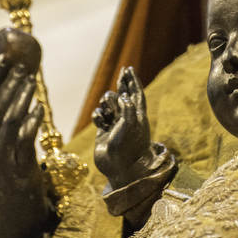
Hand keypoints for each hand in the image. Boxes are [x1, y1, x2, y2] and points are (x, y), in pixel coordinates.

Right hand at [0, 28, 49, 237]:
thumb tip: (10, 114)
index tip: (0, 61)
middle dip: (7, 82)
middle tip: (22, 63)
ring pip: (6, 121)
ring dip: (20, 97)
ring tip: (31, 81)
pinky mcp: (15, 179)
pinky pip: (22, 144)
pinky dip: (30, 122)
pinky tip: (38, 110)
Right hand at [93, 67, 150, 188]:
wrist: (119, 168)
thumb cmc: (128, 146)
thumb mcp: (131, 124)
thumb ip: (127, 107)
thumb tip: (122, 96)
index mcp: (138, 115)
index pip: (136, 93)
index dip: (133, 80)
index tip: (129, 69)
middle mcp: (128, 118)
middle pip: (125, 95)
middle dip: (123, 83)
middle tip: (123, 71)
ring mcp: (116, 124)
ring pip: (109, 104)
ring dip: (107, 103)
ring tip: (107, 111)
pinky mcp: (104, 131)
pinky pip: (99, 116)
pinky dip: (98, 116)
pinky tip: (101, 123)